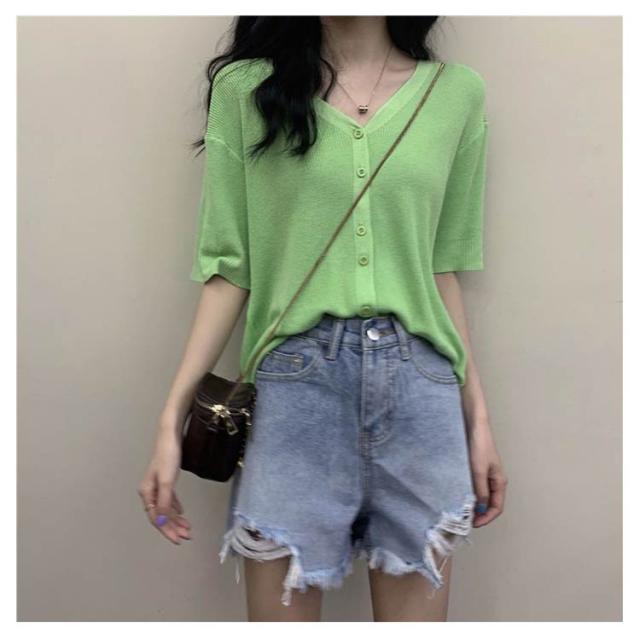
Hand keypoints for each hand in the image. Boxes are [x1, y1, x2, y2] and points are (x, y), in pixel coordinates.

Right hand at [138, 427, 191, 544]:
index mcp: (147, 493)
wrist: (171, 436)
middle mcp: (150, 491)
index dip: (167, 530)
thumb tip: (161, 522)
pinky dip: (175, 507)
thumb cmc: (168, 457)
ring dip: (175, 519)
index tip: (178, 540)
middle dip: (173, 527)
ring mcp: (157, 486)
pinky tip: (181, 513)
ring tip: (187, 528)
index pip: (156, 518)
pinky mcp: (165, 480)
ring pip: (166, 508)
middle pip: (161, 515)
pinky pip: (169, 499)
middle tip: (187, 535)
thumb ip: (164, 502)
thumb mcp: (167, 481)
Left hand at [467, 422, 507, 527]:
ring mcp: (485, 475)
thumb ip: (481, 491)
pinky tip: (459, 496)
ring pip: (481, 496)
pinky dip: (469, 494)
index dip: (486, 518)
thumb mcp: (479, 470)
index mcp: (500, 482)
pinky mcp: (476, 469)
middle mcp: (494, 480)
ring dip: (473, 505)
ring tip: (461, 510)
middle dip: (479, 514)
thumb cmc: (479, 445)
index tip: (473, 524)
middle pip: (489, 504)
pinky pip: (474, 487)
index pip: (497, 508)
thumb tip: (481, 510)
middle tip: (465, 520)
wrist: (474, 425)